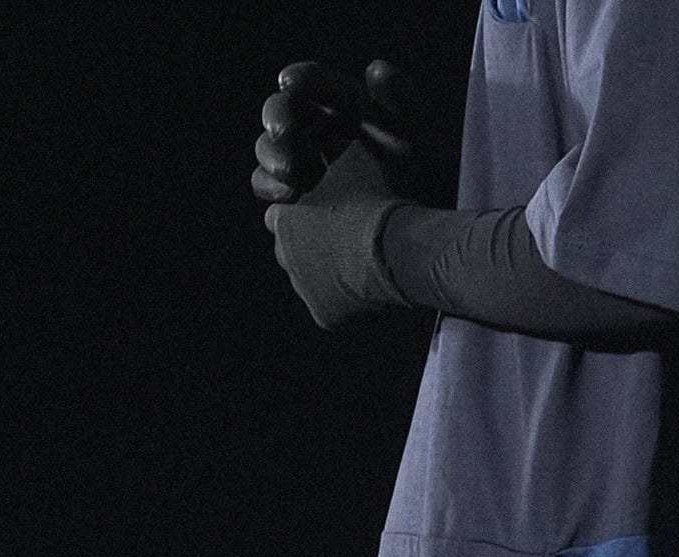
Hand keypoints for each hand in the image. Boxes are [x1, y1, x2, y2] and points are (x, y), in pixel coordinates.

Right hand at [253, 57, 449, 206]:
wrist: (420, 224)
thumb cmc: (419, 174)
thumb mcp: (413, 135)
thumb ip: (400, 99)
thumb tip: (377, 70)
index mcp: (340, 107)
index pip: (312, 83)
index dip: (301, 80)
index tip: (290, 81)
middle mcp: (315, 131)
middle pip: (281, 114)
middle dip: (278, 120)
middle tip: (286, 133)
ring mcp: (300, 167)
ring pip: (269, 153)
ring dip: (272, 159)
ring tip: (292, 175)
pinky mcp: (294, 203)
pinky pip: (271, 193)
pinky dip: (273, 192)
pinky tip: (290, 199)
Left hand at [263, 132, 404, 331]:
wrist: (400, 249)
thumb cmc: (377, 197)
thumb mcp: (353, 156)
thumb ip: (334, 150)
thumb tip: (336, 119)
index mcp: (282, 219)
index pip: (278, 215)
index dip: (301, 210)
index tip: (321, 208)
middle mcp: (285, 257)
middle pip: (288, 250)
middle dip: (307, 242)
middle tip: (339, 235)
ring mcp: (303, 289)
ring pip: (306, 278)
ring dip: (323, 269)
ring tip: (354, 258)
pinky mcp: (324, 315)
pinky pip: (327, 306)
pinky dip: (340, 297)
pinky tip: (362, 282)